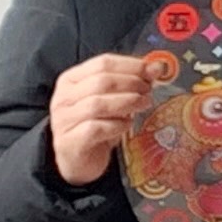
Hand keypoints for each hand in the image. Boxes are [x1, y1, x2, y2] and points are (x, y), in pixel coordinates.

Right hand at [47, 53, 157, 189]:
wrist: (79, 159)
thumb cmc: (98, 123)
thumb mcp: (113, 98)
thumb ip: (131, 80)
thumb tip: (158, 67)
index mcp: (71, 80)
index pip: (102, 63)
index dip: (132, 65)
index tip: (153, 71)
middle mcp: (63, 98)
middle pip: (101, 82)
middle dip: (132, 83)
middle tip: (149, 90)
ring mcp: (63, 120)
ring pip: (98, 104)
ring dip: (128, 102)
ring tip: (144, 104)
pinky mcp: (70, 141)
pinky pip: (96, 128)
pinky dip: (117, 124)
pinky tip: (127, 124)